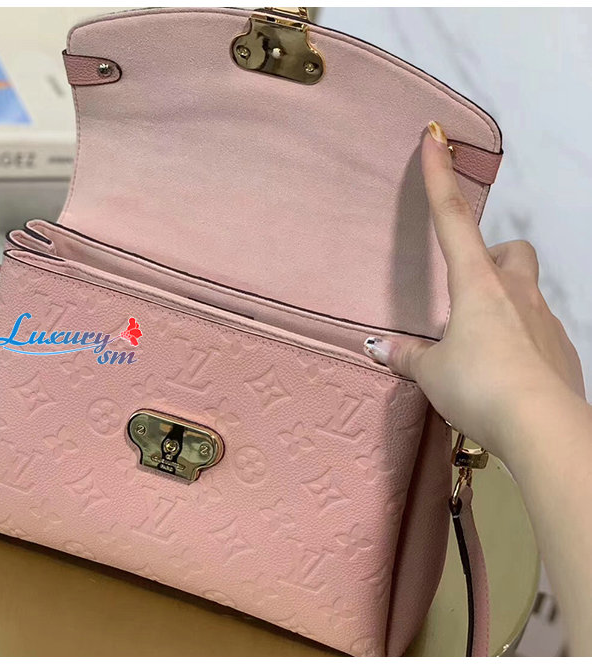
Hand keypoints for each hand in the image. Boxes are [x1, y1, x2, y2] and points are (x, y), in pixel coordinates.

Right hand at [365, 121, 585, 457]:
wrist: (543, 428)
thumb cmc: (479, 386)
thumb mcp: (433, 374)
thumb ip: (407, 358)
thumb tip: (376, 349)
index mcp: (477, 286)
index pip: (451, 220)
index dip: (439, 178)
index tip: (433, 139)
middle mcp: (517, 293)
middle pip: (515, 252)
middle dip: (495, 259)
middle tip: (471, 290)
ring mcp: (546, 320)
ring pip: (529, 292)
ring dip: (506, 305)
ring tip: (482, 348)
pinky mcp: (562, 351)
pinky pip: (540, 331)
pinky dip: (521, 342)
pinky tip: (507, 376)